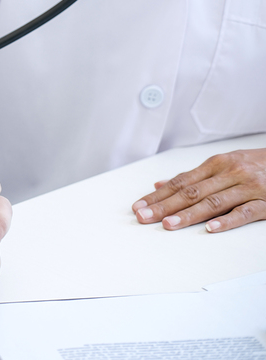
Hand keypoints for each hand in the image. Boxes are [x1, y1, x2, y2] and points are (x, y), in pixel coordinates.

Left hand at [132, 147, 265, 232]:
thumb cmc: (257, 165)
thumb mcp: (225, 164)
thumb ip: (194, 176)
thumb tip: (159, 184)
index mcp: (217, 164)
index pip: (181, 182)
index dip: (158, 195)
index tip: (139, 206)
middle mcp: (230, 173)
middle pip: (191, 192)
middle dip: (165, 206)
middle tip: (144, 217)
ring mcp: (249, 187)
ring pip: (214, 202)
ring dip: (189, 214)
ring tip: (168, 224)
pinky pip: (245, 212)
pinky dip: (227, 220)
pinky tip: (211, 228)